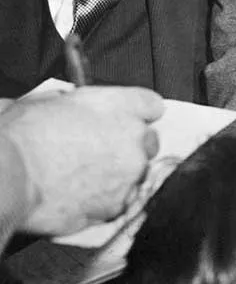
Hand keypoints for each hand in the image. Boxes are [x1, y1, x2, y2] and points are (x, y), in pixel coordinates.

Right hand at [0, 86, 163, 234]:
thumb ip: (76, 104)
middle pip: (148, 141)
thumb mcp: (49, 101)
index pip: (151, 105)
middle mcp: (134, 139)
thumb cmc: (24, 137)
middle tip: (98, 152)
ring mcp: (129, 174)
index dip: (136, 113)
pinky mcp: (117, 205)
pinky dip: (104, 201)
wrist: (11, 175)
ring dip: (118, 176)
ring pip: (136, 174)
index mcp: (122, 106)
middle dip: (129, 146)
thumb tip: (70, 107)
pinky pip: (119, 202)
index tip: (124, 119)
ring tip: (83, 177)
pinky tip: (80, 196)